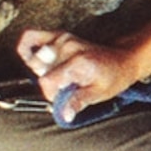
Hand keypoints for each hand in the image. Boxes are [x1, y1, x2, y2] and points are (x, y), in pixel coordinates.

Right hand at [17, 29, 141, 122]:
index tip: (63, 98)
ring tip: (58, 73)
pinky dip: (26, 48)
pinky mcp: (59, 35)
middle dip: (50, 84)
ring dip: (41, 70)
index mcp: (77, 62)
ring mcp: (62, 39)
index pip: (47, 81)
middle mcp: (68, 47)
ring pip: (35, 59)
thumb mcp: (99, 93)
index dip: (51, 94)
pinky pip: (31, 36)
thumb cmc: (113, 77)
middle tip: (66, 86)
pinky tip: (33, 58)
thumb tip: (64, 115)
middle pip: (40, 71)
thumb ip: (78, 102)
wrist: (124, 60)